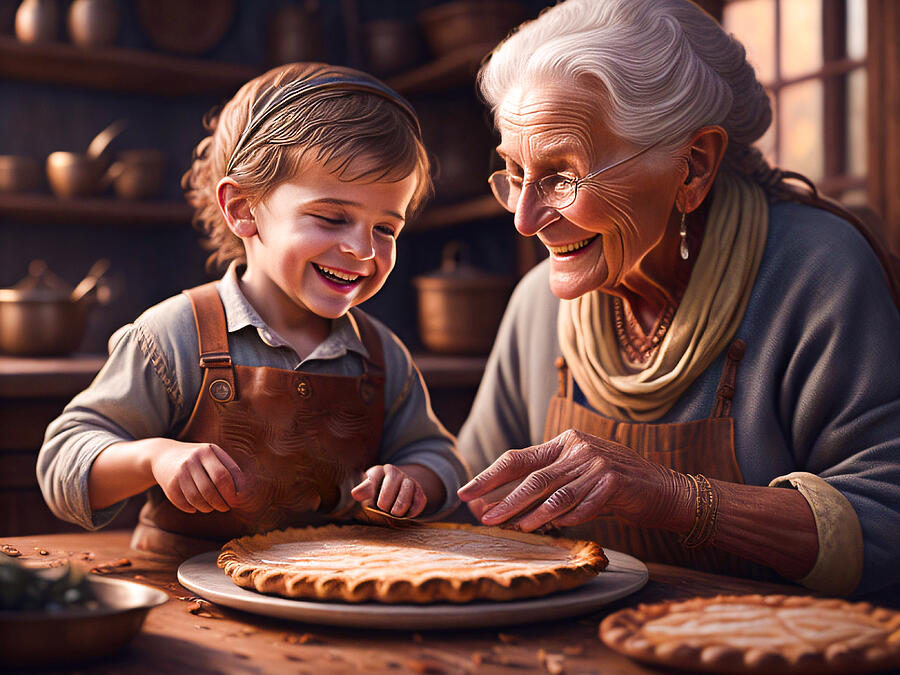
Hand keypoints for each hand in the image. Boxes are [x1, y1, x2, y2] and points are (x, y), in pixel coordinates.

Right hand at [149, 440, 247, 513]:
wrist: (163, 455)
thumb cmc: (198, 459)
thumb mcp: (212, 455)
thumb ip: (228, 470)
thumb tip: (242, 492)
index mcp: (207, 451)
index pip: (224, 475)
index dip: (232, 491)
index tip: (236, 500)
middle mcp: (192, 459)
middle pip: (210, 488)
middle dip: (221, 502)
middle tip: (226, 507)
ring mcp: (179, 472)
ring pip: (197, 498)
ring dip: (207, 508)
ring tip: (212, 507)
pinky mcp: (169, 484)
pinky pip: (185, 503)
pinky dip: (193, 509)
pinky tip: (196, 507)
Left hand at [350, 464, 426, 517]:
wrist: (394, 497)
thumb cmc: (375, 496)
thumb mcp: (365, 493)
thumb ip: (362, 492)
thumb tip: (355, 494)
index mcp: (378, 471)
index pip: (373, 476)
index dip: (367, 487)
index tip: (358, 497)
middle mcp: (394, 473)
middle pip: (393, 478)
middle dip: (386, 497)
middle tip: (382, 508)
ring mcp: (408, 482)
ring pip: (408, 489)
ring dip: (400, 504)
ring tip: (394, 513)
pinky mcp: (419, 493)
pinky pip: (419, 500)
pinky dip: (413, 510)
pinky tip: (406, 515)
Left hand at [457, 429, 690, 532]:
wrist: (665, 489)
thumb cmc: (614, 486)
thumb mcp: (578, 476)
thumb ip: (546, 487)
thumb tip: (501, 507)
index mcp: (565, 441)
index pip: (518, 458)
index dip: (489, 476)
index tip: (466, 492)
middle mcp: (579, 448)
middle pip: (533, 476)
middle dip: (504, 499)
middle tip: (483, 517)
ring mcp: (598, 464)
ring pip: (555, 493)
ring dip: (531, 514)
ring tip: (511, 528)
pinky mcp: (615, 482)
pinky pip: (583, 506)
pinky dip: (566, 520)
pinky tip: (552, 530)